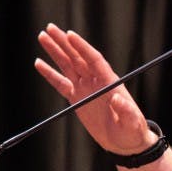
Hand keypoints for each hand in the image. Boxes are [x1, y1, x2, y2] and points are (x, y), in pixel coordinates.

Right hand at [34, 24, 157, 153]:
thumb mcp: (132, 122)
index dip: (82, 47)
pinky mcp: (77, 99)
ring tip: (42, 37)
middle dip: (64, 42)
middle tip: (50, 28)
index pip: (94, 59)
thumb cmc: (132, 131)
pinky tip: (39, 63)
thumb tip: (118, 99)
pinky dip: (50, 74)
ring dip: (55, 51)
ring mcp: (85, 88)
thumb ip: (126, 111)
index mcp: (109, 82)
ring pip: (68, 65)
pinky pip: (60, 83)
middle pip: (78, 57)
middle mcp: (96, 81)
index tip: (70, 34)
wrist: (125, 142)